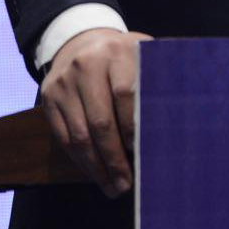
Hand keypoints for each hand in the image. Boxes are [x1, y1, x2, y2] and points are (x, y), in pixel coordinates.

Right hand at [38, 27, 152, 197]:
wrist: (81, 41)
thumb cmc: (123, 56)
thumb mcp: (143, 56)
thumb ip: (158, 81)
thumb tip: (180, 121)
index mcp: (117, 52)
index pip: (125, 94)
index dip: (134, 127)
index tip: (144, 152)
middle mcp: (86, 65)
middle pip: (100, 121)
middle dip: (115, 158)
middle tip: (127, 183)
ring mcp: (63, 83)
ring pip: (79, 135)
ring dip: (97, 167)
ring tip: (113, 187)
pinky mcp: (48, 98)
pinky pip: (63, 138)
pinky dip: (80, 160)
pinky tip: (95, 174)